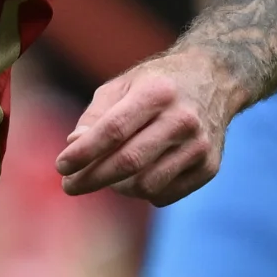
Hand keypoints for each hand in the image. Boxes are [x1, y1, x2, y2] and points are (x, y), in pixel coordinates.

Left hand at [57, 50, 238, 203]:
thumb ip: (95, 116)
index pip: (114, 130)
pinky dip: (143, 192)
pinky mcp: (209, 167)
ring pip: (146, 185)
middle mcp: (183, 119)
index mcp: (157, 92)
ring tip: (108, 176)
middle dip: (92, 178)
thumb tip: (74, 148)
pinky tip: (138, 176)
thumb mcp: (123, 86)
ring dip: (118, 188)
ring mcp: (199, 146)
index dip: (84, 153)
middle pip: (129, 162)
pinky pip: (164, 195)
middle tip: (70, 186)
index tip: (61, 167)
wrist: (215, 80)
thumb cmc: (157, 84)